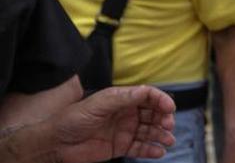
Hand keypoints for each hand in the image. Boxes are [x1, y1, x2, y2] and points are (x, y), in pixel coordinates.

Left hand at [52, 86, 175, 162]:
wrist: (55, 143)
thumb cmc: (73, 119)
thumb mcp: (99, 104)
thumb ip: (124, 98)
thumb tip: (147, 91)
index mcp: (122, 99)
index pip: (148, 96)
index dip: (161, 100)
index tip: (170, 108)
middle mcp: (126, 114)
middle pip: (153, 114)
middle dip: (164, 119)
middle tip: (168, 125)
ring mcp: (125, 131)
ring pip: (150, 132)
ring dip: (161, 135)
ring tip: (169, 141)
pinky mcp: (120, 147)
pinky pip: (140, 148)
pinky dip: (151, 150)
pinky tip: (159, 152)